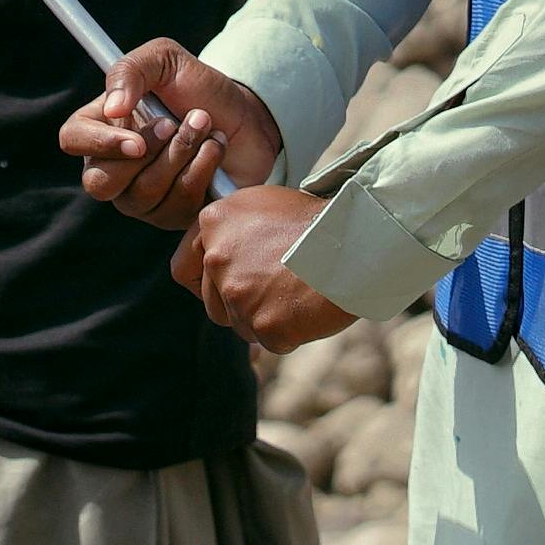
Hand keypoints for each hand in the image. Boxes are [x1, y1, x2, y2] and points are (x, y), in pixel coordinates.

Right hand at [59, 39, 281, 230]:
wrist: (248, 114)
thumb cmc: (199, 87)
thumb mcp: (166, 60)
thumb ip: (131, 71)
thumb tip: (112, 109)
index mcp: (100, 128)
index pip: (72, 140)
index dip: (99, 144)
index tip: (137, 140)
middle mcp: (112, 168)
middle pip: (101, 183)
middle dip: (150, 153)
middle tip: (176, 124)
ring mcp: (139, 198)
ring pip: (144, 194)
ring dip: (182, 154)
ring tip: (207, 127)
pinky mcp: (170, 215)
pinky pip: (176, 206)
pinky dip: (202, 170)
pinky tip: (215, 148)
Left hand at [173, 187, 357, 354]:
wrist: (362, 240)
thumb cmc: (321, 220)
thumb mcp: (265, 204)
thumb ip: (232, 231)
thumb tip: (214, 256)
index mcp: (214, 222)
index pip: (183, 269)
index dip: (203, 283)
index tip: (221, 288)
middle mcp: (218, 258)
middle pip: (213, 302)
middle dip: (240, 302)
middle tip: (278, 287)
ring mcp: (239, 294)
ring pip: (241, 324)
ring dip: (265, 316)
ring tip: (299, 292)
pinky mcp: (263, 325)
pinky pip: (269, 339)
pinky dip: (290, 331)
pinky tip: (310, 307)